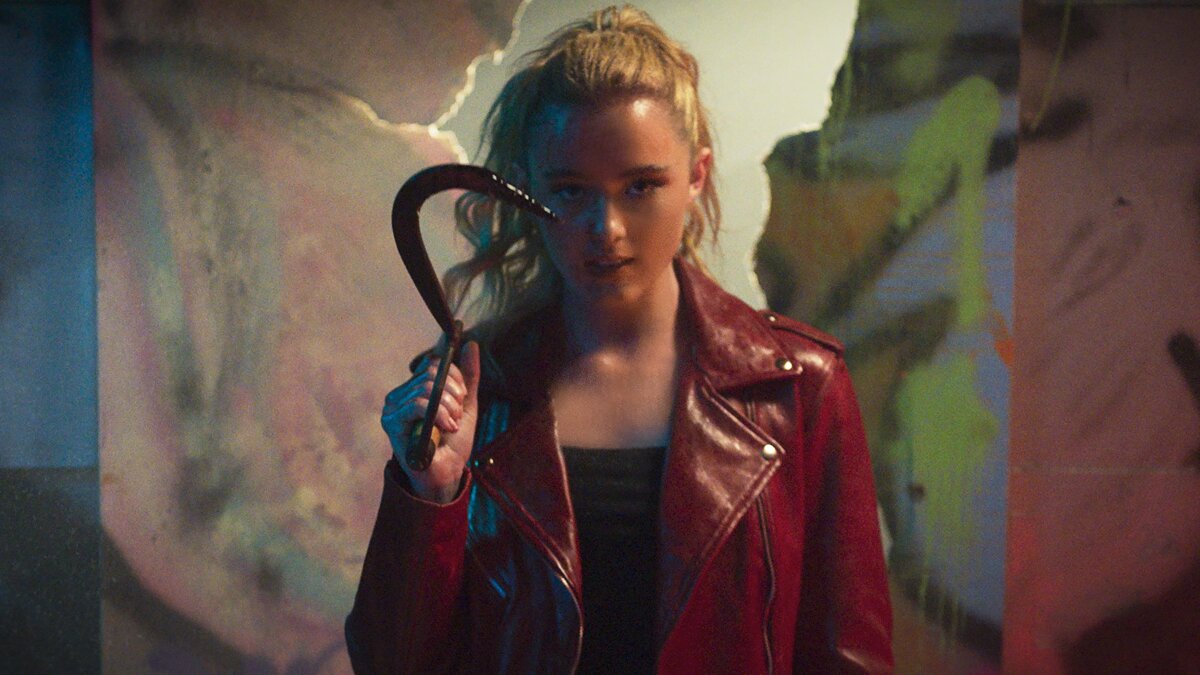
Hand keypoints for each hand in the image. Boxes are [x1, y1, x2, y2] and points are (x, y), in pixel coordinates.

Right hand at [380, 341, 480, 502]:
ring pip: (427, 388)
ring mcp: (393, 407)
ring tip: (452, 425)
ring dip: (448, 407)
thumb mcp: (466, 405)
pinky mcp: (391, 422)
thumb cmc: (452, 442)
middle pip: (431, 373)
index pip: (435, 364)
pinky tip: (446, 428)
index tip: (463, 397)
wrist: (446, 473)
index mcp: (415, 388)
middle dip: (454, 393)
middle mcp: (400, 395)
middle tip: (457, 415)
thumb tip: (472, 344)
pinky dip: (438, 414)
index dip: (455, 377)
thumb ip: (469, 377)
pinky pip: (417, 404)